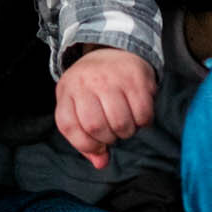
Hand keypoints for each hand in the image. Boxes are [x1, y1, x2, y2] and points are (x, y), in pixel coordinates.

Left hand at [55, 46, 157, 169]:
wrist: (113, 48)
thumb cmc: (93, 85)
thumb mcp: (77, 105)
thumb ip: (84, 137)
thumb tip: (100, 163)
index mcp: (68, 89)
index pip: (69, 126)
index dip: (86, 144)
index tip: (98, 144)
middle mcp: (87, 81)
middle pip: (96, 128)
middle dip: (109, 138)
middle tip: (113, 130)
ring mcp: (111, 78)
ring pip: (121, 124)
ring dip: (127, 132)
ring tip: (126, 121)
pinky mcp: (136, 77)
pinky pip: (143, 114)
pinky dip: (143, 122)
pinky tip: (138, 113)